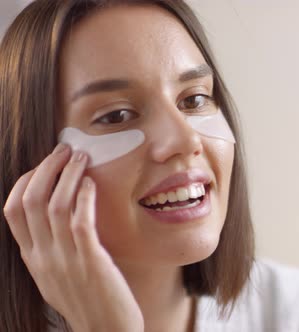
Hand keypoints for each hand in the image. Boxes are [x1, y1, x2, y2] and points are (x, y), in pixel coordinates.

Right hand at [3, 144, 142, 331]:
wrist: (106, 330)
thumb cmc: (88, 300)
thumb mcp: (58, 275)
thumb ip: (52, 249)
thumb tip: (56, 218)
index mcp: (32, 258)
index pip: (12, 211)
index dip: (24, 181)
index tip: (43, 165)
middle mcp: (42, 256)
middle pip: (30, 201)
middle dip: (46, 169)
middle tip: (64, 150)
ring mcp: (64, 258)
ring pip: (54, 205)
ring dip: (67, 175)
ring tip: (80, 157)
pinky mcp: (90, 260)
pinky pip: (80, 221)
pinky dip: (84, 197)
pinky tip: (92, 183)